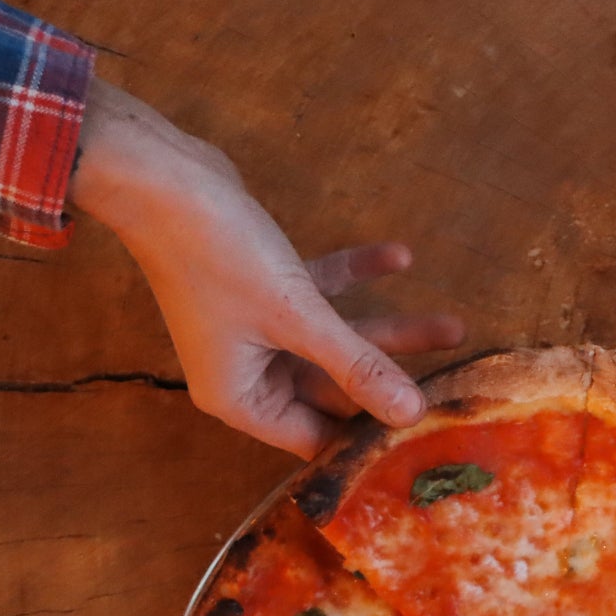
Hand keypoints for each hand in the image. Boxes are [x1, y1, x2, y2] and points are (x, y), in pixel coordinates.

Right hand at [69, 79, 463, 456]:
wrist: (159, 174)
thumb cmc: (218, 254)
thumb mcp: (297, 318)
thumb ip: (357, 368)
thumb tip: (411, 416)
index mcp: (243, 399)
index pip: (319, 439)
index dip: (370, 441)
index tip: (427, 441)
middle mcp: (247, 371)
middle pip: (335, 391)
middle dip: (392, 380)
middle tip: (456, 381)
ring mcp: (255, 329)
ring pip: (336, 341)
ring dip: (390, 331)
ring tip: (455, 327)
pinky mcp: (264, 285)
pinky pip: (322, 293)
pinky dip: (357, 278)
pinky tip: (401, 257)